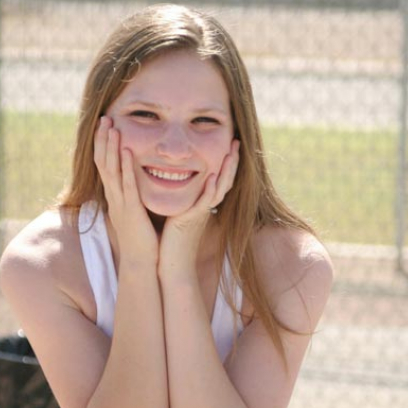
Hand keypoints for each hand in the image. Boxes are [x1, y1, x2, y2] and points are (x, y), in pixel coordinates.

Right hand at [94, 116, 158, 265]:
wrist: (141, 264)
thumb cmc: (141, 241)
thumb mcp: (135, 214)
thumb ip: (134, 199)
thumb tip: (136, 187)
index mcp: (115, 198)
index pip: (105, 167)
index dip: (104, 147)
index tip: (105, 128)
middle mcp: (114, 199)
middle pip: (104, 164)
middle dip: (104, 141)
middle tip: (104, 118)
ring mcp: (121, 204)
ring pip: (113, 171)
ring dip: (112, 148)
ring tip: (112, 127)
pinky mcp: (132, 211)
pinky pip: (128, 185)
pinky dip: (127, 167)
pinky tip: (128, 151)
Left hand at [158, 139, 239, 274]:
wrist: (172, 266)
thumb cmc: (172, 243)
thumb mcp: (178, 216)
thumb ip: (182, 201)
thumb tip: (173, 185)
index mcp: (202, 205)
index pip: (218, 179)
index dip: (225, 163)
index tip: (229, 144)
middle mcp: (205, 207)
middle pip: (224, 180)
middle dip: (231, 161)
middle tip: (236, 141)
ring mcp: (201, 214)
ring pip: (219, 188)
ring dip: (226, 170)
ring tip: (231, 152)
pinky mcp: (191, 220)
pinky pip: (204, 203)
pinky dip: (209, 190)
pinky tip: (211, 176)